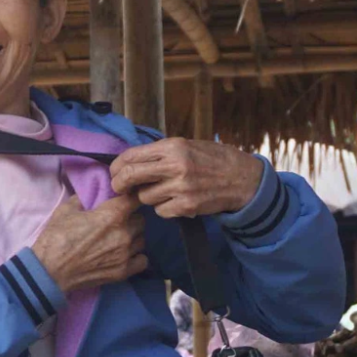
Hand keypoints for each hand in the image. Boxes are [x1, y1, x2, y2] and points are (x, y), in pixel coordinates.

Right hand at [31, 194, 147, 293]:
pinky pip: (142, 260)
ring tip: (119, 240)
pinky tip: (125, 255)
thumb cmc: (56, 238)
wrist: (49, 271)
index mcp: (112, 215)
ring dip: (133, 237)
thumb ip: (82, 201)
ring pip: (141, 240)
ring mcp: (125, 254)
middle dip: (130, 218)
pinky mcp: (123, 271)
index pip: (134, 199)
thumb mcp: (65, 211)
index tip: (124, 200)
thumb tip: (88, 198)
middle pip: (140, 220)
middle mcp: (124, 234)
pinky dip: (136, 256)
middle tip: (117, 222)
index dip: (130, 198)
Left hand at [109, 138, 263, 218]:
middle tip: (119, 188)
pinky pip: (160, 211)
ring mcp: (181, 187)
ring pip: (144, 197)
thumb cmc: (212, 160)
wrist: (242, 179)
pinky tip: (176, 201)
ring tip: (164, 191)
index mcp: (172, 147)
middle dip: (119, 184)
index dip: (116, 167)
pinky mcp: (187, 206)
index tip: (114, 173)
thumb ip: (159, 154)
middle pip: (130, 177)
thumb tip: (127, 163)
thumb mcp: (186, 146)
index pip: (131, 156)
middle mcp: (175, 165)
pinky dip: (163, 208)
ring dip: (148, 197)